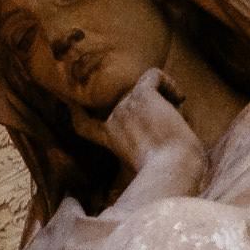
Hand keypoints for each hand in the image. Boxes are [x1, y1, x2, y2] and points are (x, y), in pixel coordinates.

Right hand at [72, 70, 208, 193]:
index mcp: (111, 139)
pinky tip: (179, 99)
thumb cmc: (165, 174)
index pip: (85, 125)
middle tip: (170, 127)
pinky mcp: (142, 94)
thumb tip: (150, 155)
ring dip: (164, 100)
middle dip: (151, 110)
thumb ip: (136, 154)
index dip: (77, 114)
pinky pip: (154, 76)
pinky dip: (169, 83)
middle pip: (130, 102)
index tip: (71, 106)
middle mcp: (113, 121)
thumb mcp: (141, 168)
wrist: (172, 168)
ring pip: (145, 89)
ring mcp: (125, 106)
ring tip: (176, 116)